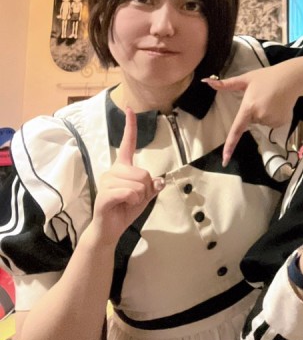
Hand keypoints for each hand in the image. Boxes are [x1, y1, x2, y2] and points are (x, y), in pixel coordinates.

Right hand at [92, 108, 163, 243]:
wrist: (109, 229)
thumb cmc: (125, 210)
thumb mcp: (145, 197)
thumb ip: (152, 187)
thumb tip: (160, 180)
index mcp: (122, 168)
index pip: (128, 144)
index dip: (130, 127)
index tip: (130, 109)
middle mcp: (113, 171)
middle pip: (143, 172)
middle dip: (146, 188)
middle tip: (134, 198)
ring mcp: (107, 181)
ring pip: (138, 183)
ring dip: (139, 196)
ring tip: (127, 202)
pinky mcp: (104, 194)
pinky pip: (129, 192)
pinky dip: (132, 200)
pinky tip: (123, 204)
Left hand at [203, 65, 299, 165]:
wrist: (291, 78)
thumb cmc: (267, 77)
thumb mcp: (246, 79)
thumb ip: (227, 84)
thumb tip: (207, 82)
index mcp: (248, 107)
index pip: (236, 130)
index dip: (230, 146)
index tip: (225, 160)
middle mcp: (259, 116)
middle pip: (252, 121)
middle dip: (254, 111)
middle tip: (262, 97)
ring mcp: (271, 121)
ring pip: (262, 122)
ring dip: (265, 113)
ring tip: (272, 99)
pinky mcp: (281, 123)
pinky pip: (272, 123)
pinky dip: (274, 116)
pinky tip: (279, 105)